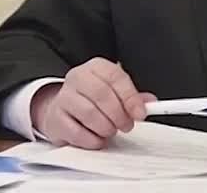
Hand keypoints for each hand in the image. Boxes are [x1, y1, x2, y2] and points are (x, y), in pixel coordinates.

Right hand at [30, 58, 156, 149]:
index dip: (130, 96)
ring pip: (89, 113)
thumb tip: (150, 103)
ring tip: (110, 131)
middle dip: (119, 114)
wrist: (62, 109)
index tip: (140, 113)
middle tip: (126, 125)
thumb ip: (133, 97)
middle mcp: (77, 77)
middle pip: (101, 94)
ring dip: (106, 128)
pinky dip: (92, 140)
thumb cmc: (92, 100)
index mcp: (95, 67)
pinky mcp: (56, 118)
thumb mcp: (114, 92)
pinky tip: (97, 138)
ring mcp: (63, 97)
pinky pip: (77, 132)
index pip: (115, 76)